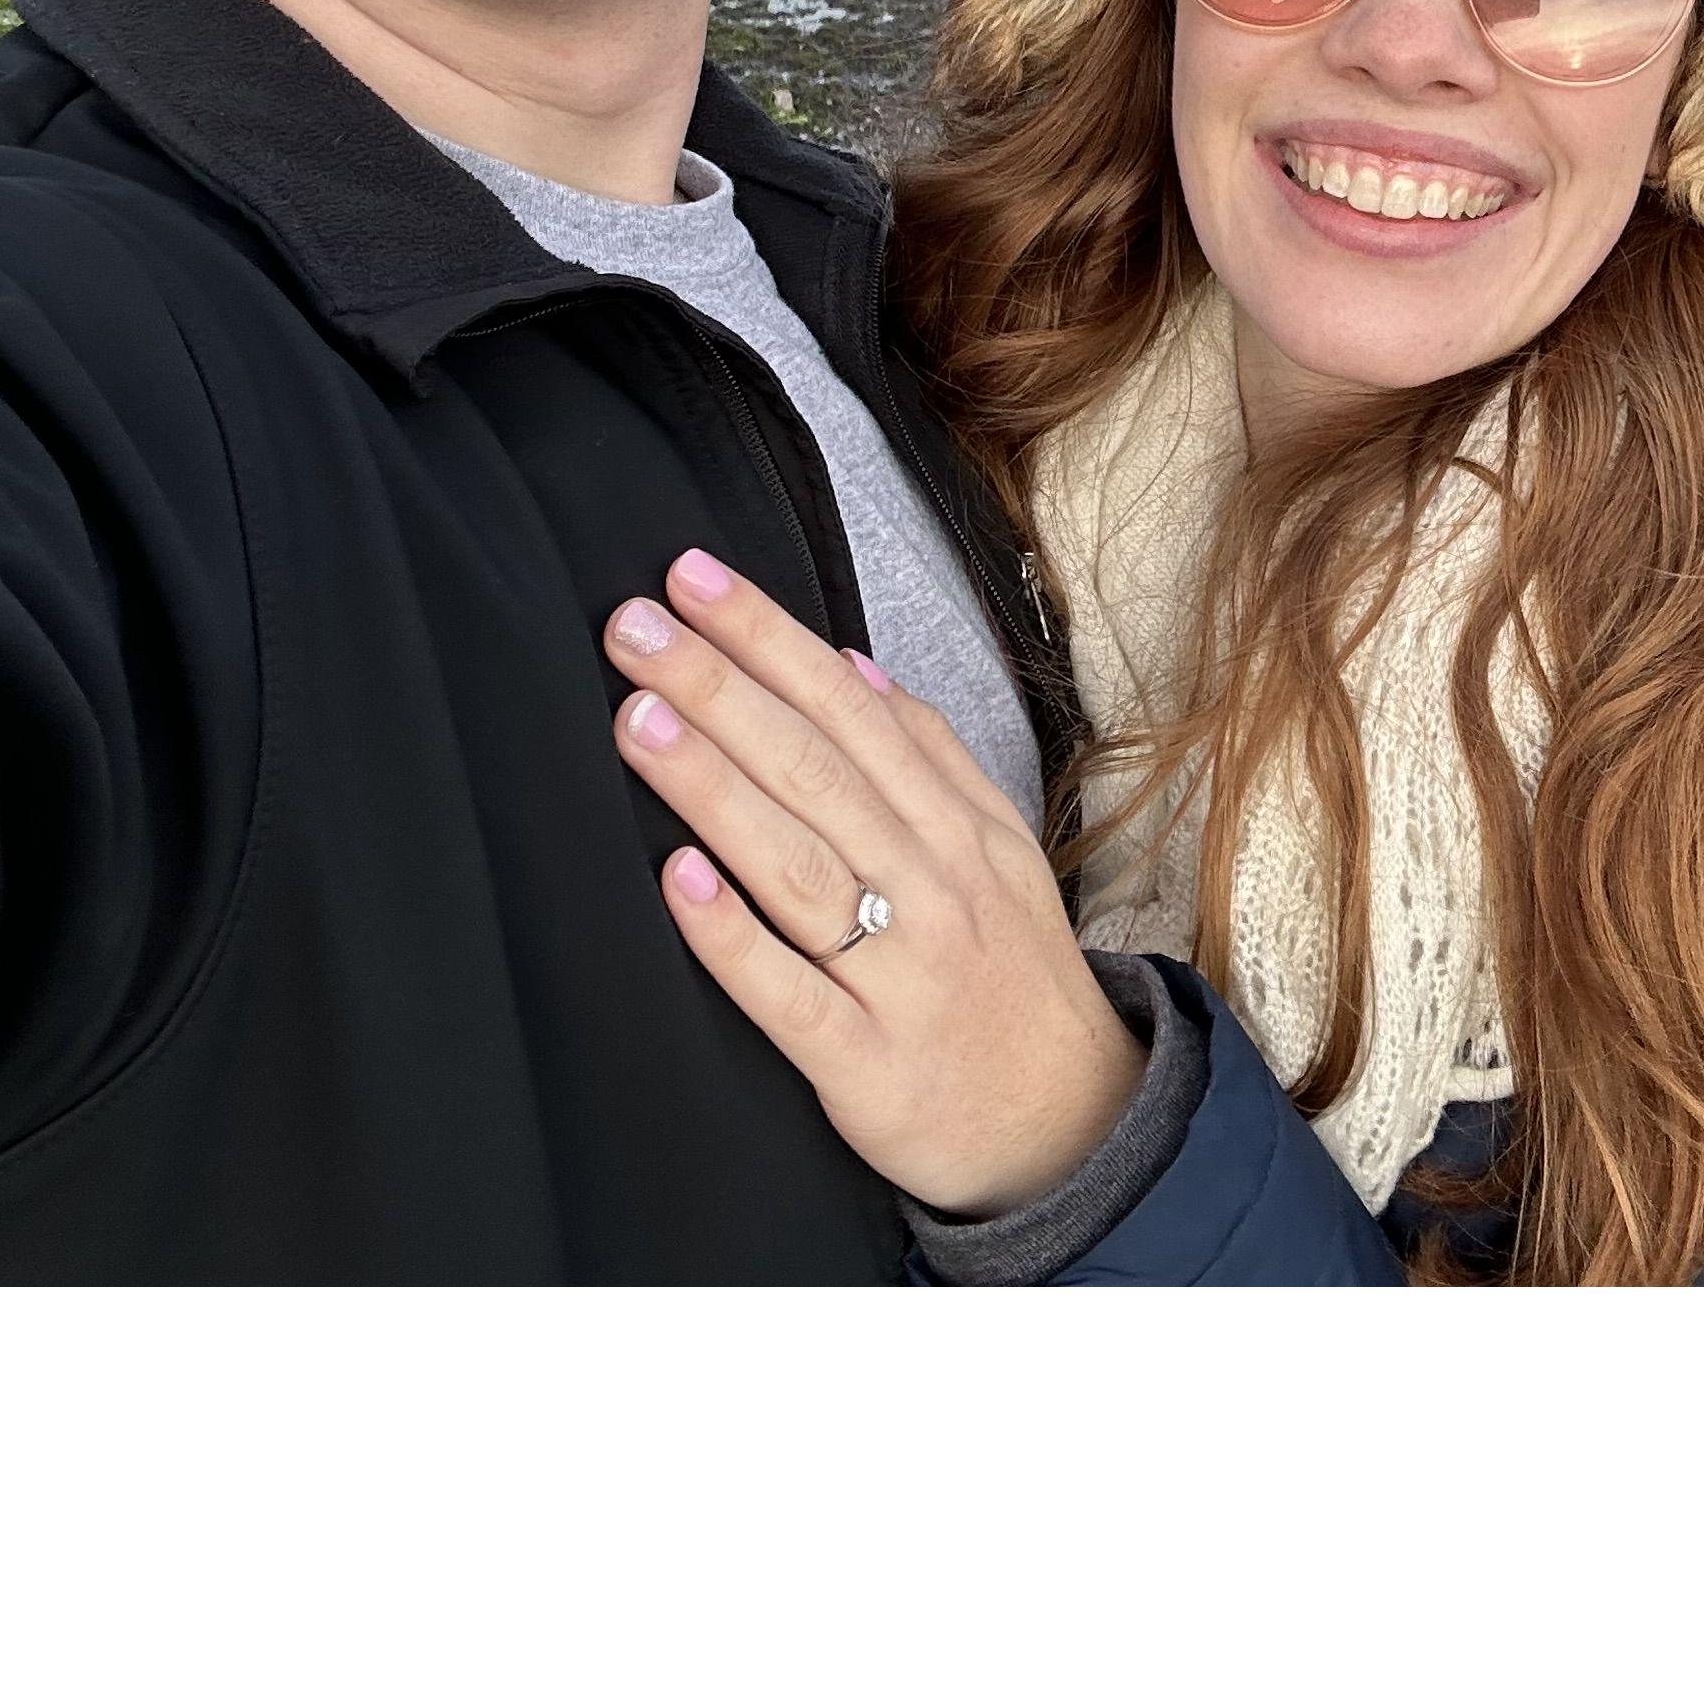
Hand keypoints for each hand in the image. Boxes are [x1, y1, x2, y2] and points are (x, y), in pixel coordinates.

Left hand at [603, 548, 1144, 1217]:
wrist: (1069, 1126)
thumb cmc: (1011, 974)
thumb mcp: (997, 849)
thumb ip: (928, 756)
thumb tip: (851, 665)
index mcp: (956, 827)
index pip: (850, 708)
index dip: (769, 638)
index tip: (693, 578)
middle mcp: (930, 886)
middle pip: (816, 770)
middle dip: (722, 688)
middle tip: (635, 627)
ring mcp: (899, 974)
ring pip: (798, 864)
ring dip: (714, 787)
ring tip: (638, 718)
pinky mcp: (865, 1064)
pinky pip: (793, 995)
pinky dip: (735, 937)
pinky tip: (678, 881)